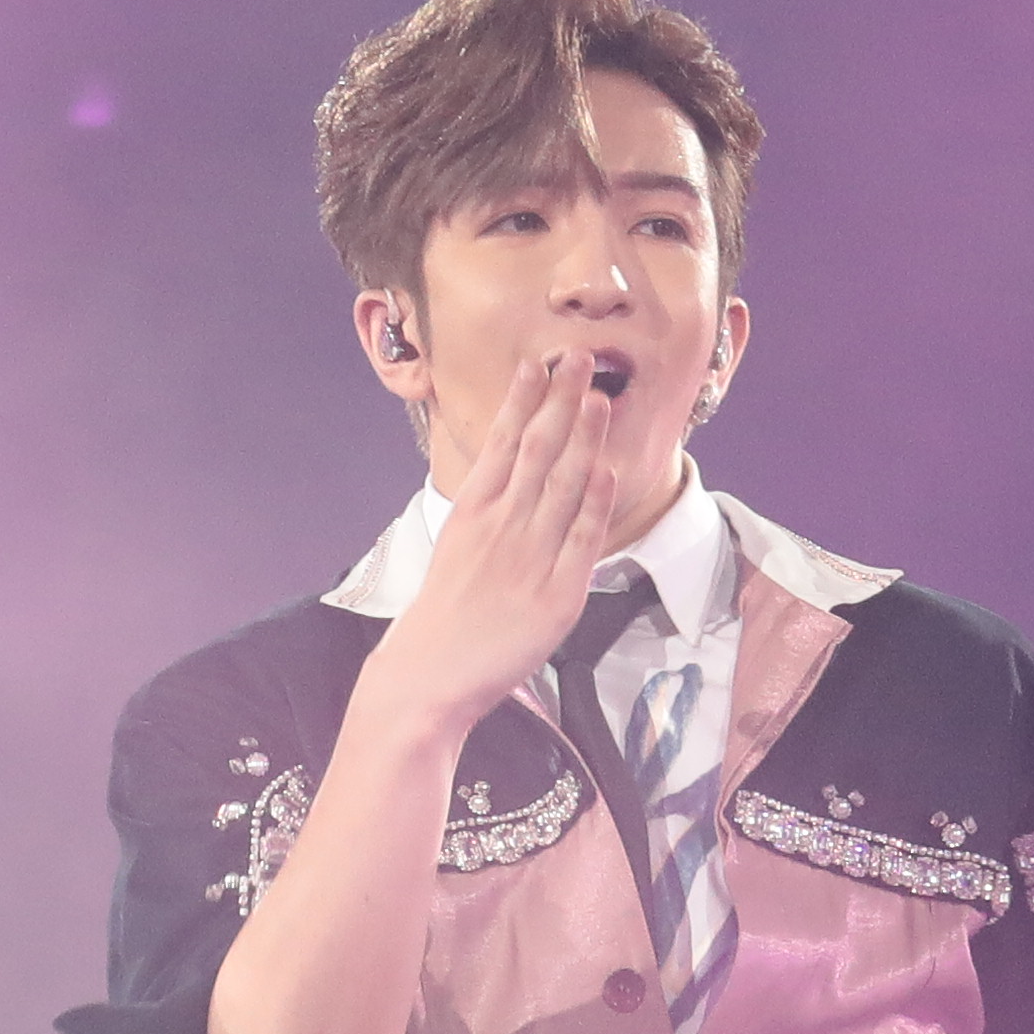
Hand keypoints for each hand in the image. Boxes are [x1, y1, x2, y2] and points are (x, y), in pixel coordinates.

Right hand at [353, 344, 653, 749]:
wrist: (428, 675)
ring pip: (561, 485)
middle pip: (536, 451)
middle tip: (582, 358)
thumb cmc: (443, 615)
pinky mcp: (555, 596)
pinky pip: (581, 540)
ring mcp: (528, 559)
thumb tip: (509, 473)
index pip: (501, 442)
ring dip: (583, 437)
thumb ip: (486, 511)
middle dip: (560, 401)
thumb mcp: (455, 547)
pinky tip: (605, 470)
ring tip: (600, 397)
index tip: (538, 362)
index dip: (522, 399)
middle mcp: (499, 527)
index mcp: (471, 512)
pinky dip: (593, 503)